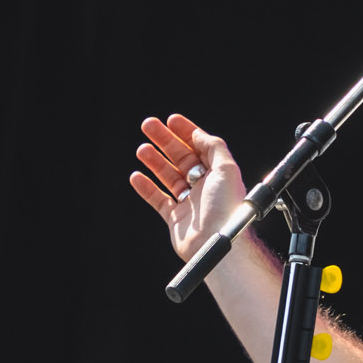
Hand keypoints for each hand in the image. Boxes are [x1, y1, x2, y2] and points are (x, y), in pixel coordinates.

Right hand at [130, 114, 246, 261]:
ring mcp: (189, 203)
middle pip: (181, 158)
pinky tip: (136, 176)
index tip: (171, 120)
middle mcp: (204, 187)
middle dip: (164, 140)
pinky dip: (146, 188)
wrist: (215, 243)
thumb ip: (214, 147)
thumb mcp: (227, 169)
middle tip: (148, 126)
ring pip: (168, 176)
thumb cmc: (225, 209)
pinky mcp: (175, 219)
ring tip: (142, 149)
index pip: (200, 147)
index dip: (186, 132)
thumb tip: (199, 134)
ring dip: (154, 161)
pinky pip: (158, 200)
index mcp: (218, 174)